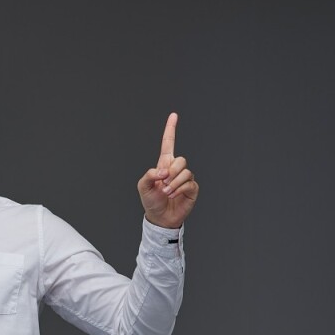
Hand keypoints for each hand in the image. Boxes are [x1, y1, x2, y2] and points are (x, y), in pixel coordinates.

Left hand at [137, 112, 198, 229]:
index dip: (171, 129)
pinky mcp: (192, 189)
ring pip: (185, 172)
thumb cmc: (151, 201)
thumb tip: (163, 171)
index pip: (169, 143)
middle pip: (181, 160)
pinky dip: (179, 189)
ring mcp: (185, 179)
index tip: (174, 115)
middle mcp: (176, 169)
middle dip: (171, 172)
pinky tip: (173, 195)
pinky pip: (189, 183)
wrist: (160, 218)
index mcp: (164, 164)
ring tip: (166, 192)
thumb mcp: (143, 187)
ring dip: (173, 183)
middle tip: (163, 183)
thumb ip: (149, 175)